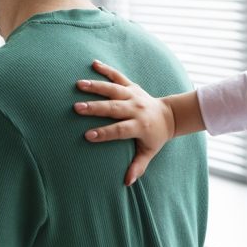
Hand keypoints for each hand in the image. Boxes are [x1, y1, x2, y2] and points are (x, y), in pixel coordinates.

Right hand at [75, 61, 174, 184]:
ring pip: (113, 90)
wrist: (169, 115)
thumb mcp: (149, 152)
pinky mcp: (132, 86)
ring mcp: (133, 95)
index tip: (88, 135)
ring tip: (78, 84)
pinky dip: (107, 69)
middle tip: (77, 108)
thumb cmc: (155, 137)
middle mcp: (136, 108)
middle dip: (95, 107)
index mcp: (139, 126)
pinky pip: (118, 76)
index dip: (104, 133)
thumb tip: (127, 182)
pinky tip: (94, 63)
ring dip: (96, 86)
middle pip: (113, 108)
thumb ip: (138, 166)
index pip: (120, 130)